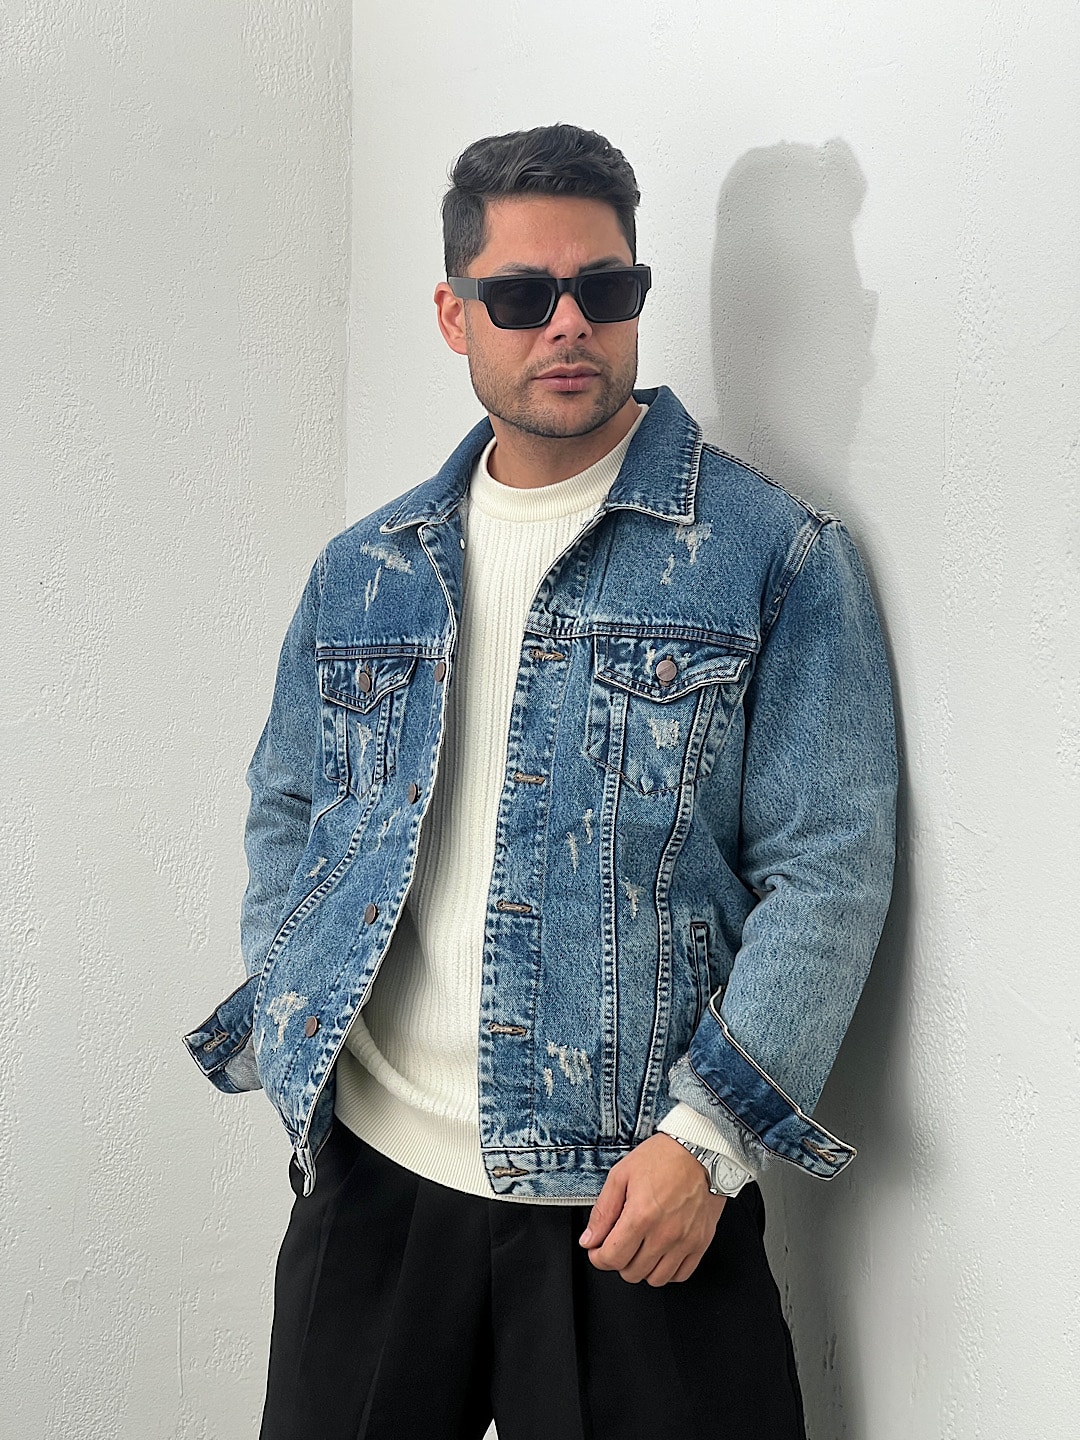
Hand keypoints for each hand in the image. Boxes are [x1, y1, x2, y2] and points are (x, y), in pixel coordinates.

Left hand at [578, 1132, 726, 1285]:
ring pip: (656, 1279)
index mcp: (641, 1215)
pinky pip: (681, 1274)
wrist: (701, 1150)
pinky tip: (661, 1253)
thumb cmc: (663, 1158)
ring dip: (643, 1268)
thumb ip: (603, 1211)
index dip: (598, 1257)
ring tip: (640, 1248)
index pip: (612, 1258)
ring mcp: (685, 1241)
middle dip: (619, 1260)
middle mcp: (664, 1233)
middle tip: (619, 1244)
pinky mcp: (701, 1243)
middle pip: (632, 1272)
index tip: (597, 1250)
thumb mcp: (621, 1175)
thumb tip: (589, 1240)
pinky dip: (668, 1270)